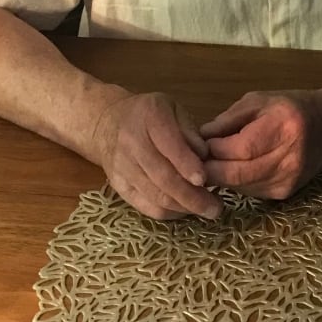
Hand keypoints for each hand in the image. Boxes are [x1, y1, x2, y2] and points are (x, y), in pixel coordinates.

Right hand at [92, 91, 222, 219]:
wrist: (107, 122)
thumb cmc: (147, 113)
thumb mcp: (172, 108)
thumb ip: (189, 130)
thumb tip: (205, 156)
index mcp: (150, 118)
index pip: (169, 146)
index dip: (187, 165)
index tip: (204, 179)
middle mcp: (133, 144)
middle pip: (163, 178)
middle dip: (192, 196)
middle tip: (214, 207)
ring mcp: (123, 168)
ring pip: (155, 196)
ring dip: (183, 207)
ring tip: (205, 209)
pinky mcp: (119, 187)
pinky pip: (145, 206)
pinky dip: (168, 213)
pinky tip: (184, 209)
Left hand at [200, 90, 321, 199]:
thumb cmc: (291, 107)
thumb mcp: (259, 100)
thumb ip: (229, 119)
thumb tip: (199, 138)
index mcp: (282, 127)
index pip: (238, 148)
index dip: (213, 149)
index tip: (195, 143)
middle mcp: (288, 158)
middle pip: (237, 173)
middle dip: (209, 169)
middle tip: (192, 160)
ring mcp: (287, 180)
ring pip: (240, 187)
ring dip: (219, 178)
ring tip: (208, 163)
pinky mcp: (284, 194)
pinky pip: (249, 192)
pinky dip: (234, 182)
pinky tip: (230, 168)